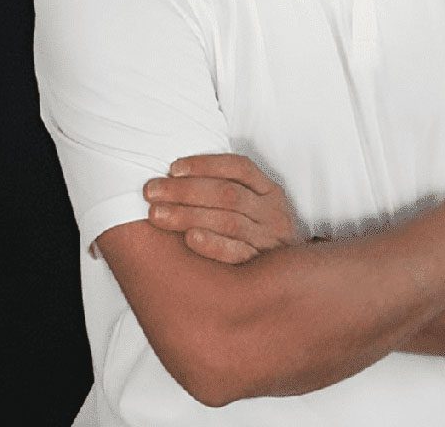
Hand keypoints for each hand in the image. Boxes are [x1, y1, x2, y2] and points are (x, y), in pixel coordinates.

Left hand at [143, 153, 303, 263]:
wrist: (293, 279)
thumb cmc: (258, 233)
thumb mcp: (254, 205)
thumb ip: (226, 191)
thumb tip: (174, 176)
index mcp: (269, 190)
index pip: (239, 167)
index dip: (205, 165)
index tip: (172, 168)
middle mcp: (273, 211)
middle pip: (228, 194)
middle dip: (185, 190)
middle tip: (151, 191)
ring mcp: (270, 239)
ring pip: (230, 221)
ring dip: (189, 215)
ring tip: (157, 215)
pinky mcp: (262, 266)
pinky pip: (238, 254)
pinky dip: (214, 245)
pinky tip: (190, 239)